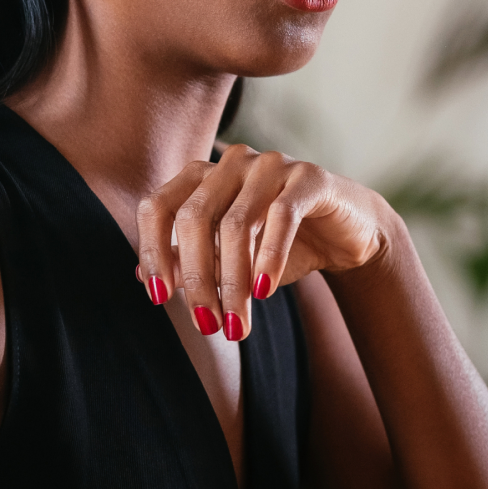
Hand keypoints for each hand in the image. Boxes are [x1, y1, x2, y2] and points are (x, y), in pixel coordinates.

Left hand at [133, 144, 395, 340]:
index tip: (158, 298)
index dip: (153, 252)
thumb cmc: (281, 246)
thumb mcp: (229, 259)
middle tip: (206, 325)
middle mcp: (231, 163)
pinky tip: (263, 292)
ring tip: (236, 325)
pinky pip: (281, 216)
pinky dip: (268, 258)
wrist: (347, 236)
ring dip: (232, 282)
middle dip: (196, 278)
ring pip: (235, 223)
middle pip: (193, 217)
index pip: (158, 206)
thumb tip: (140, 277)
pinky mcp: (308, 177)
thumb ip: (190, 261)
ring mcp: (269, 165)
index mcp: (202, 176)